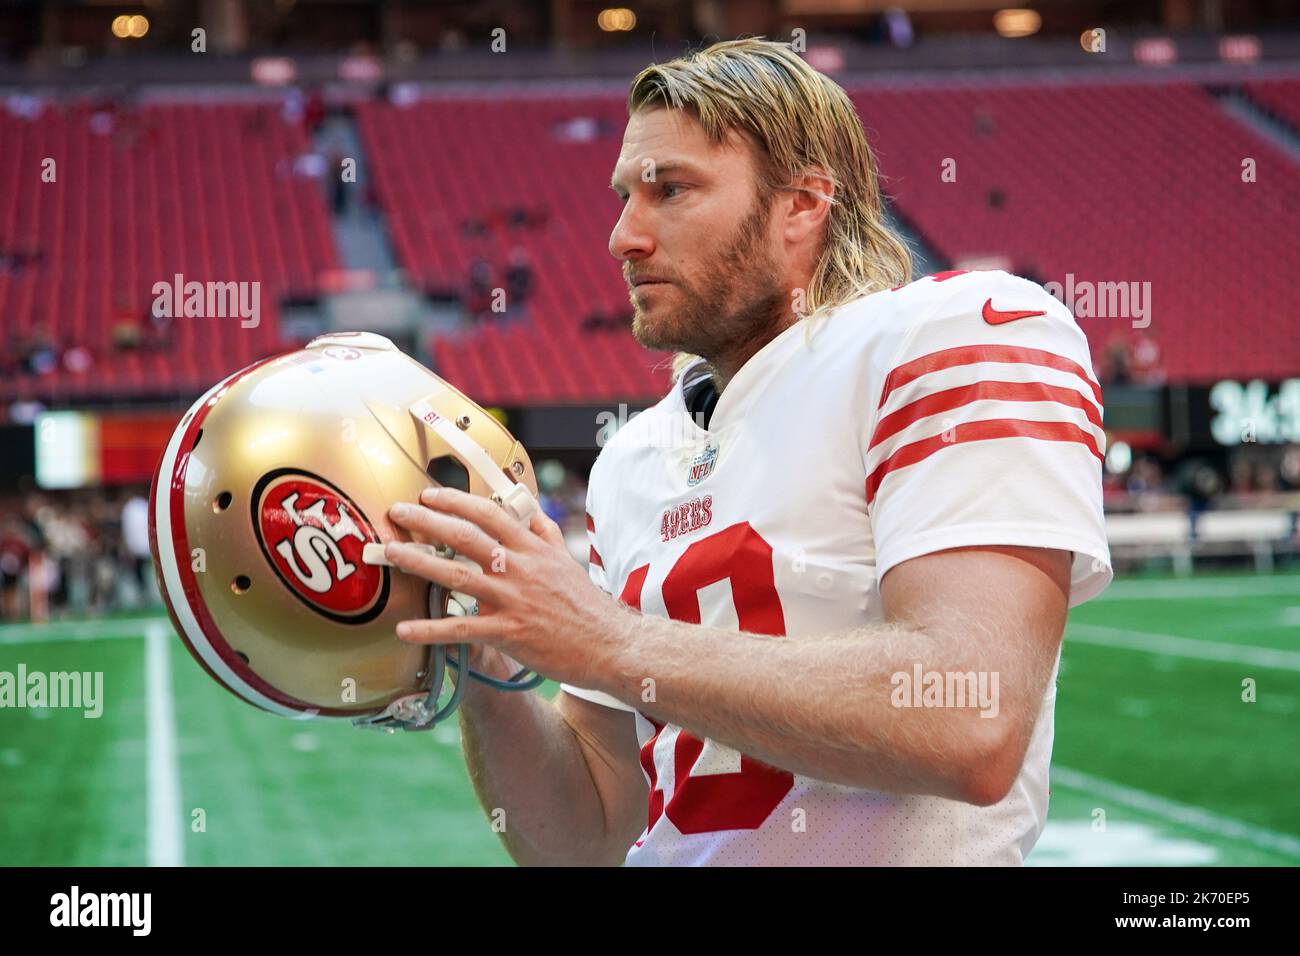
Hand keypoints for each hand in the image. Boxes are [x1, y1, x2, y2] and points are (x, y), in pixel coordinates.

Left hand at [383, 487, 631, 689]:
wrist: (609, 644)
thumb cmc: (586, 605)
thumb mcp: (566, 560)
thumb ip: (543, 532)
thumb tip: (527, 508)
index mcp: (532, 548)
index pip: (489, 513)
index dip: (456, 501)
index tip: (430, 494)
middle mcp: (520, 568)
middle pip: (466, 537)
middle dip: (427, 521)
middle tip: (397, 511)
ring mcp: (513, 600)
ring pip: (458, 577)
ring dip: (419, 564)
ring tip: (390, 554)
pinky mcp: (509, 633)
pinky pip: (463, 629)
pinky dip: (432, 628)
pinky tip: (404, 628)